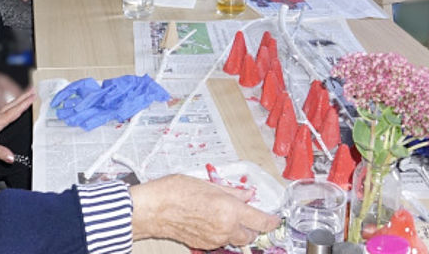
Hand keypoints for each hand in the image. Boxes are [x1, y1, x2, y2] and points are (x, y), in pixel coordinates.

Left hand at [0, 88, 34, 161]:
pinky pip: (1, 108)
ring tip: (26, 94)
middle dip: (24, 96)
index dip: (25, 104)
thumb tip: (11, 157)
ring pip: (7, 105)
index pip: (14, 111)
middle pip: (12, 104)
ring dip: (17, 99)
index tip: (33, 96)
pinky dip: (10, 105)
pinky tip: (10, 107)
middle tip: (34, 89)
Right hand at [129, 174, 280, 249]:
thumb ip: (232, 192)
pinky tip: (211, 220)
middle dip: (252, 225)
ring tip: (225, 215)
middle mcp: (225, 228)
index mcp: (229, 210)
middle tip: (245, 212)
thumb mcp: (207, 184)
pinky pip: (221, 241)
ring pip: (236, 239)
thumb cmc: (175, 192)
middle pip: (251, 234)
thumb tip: (247, 195)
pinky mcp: (204, 245)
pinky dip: (222, 233)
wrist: (153, 209)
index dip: (271, 220)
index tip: (274, 218)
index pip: (261, 221)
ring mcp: (215, 239)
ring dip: (237, 230)